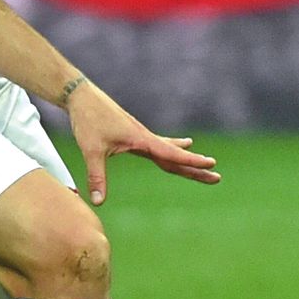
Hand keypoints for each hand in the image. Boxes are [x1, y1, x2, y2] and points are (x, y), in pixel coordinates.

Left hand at [64, 79, 218, 206]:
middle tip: (217, 177)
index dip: (191, 161)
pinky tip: (184, 143)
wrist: (81, 96)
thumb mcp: (91, 150)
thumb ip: (97, 177)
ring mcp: (141, 135)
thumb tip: (98, 202)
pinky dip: (173, 147)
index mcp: (141, 140)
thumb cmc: (87, 120)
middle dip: (196, 167)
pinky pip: (160, 145)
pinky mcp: (134, 133)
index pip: (171, 154)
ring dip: (187, 158)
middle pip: (176, 156)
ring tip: (206, 163)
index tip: (211, 164)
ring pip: (170, 150)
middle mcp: (145, 137)